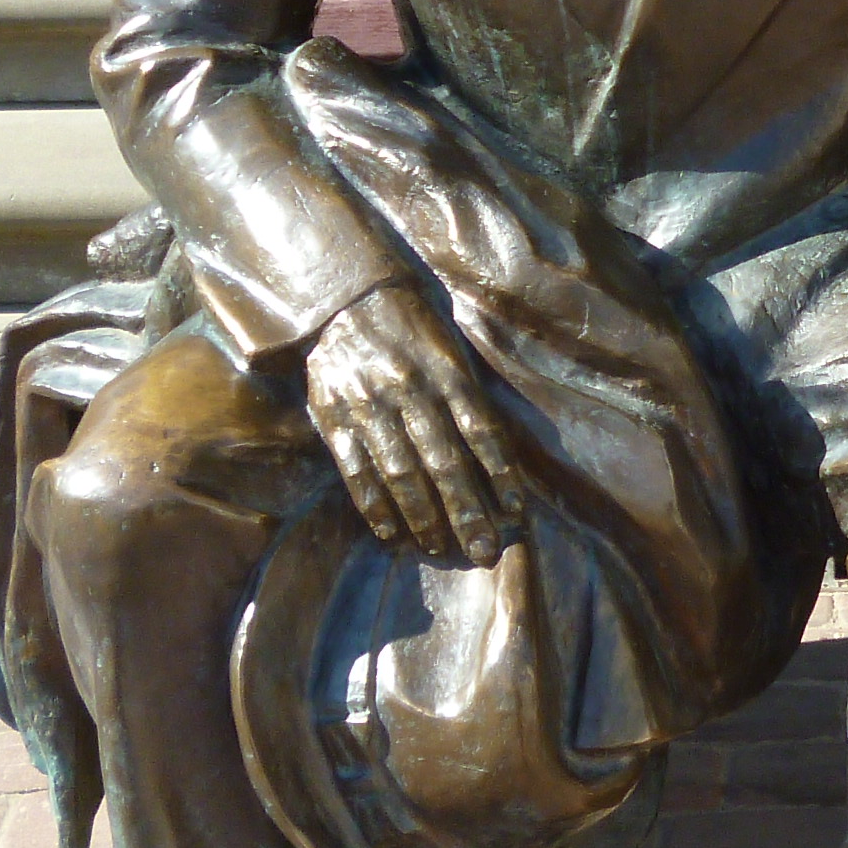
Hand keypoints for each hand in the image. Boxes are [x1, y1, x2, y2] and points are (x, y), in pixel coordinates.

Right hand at [304, 281, 524, 566]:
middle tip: (484, 551)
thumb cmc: (411, 328)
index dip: (501, 475)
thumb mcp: (450, 348)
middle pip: (445, 462)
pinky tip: (393, 533)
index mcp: (447, 371)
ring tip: (441, 549)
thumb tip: (497, 458)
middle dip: (467, 512)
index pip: (482, 432)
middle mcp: (410, 390)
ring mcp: (369, 406)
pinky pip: (357, 470)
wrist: (343, 297)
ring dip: (424, 518)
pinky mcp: (333, 417)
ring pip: (402, 473)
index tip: (514, 513)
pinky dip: (375, 506)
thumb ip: (469, 396)